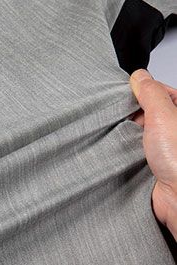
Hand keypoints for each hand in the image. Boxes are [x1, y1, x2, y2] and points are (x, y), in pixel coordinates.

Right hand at [130, 69, 176, 240]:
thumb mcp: (164, 115)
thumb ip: (150, 93)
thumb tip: (139, 76)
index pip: (158, 93)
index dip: (139, 93)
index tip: (122, 95)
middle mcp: (172, 131)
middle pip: (145, 114)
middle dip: (128, 116)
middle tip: (117, 118)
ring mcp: (162, 149)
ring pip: (136, 135)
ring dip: (123, 137)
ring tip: (115, 137)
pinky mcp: (150, 167)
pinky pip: (131, 155)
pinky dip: (122, 155)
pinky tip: (116, 154)